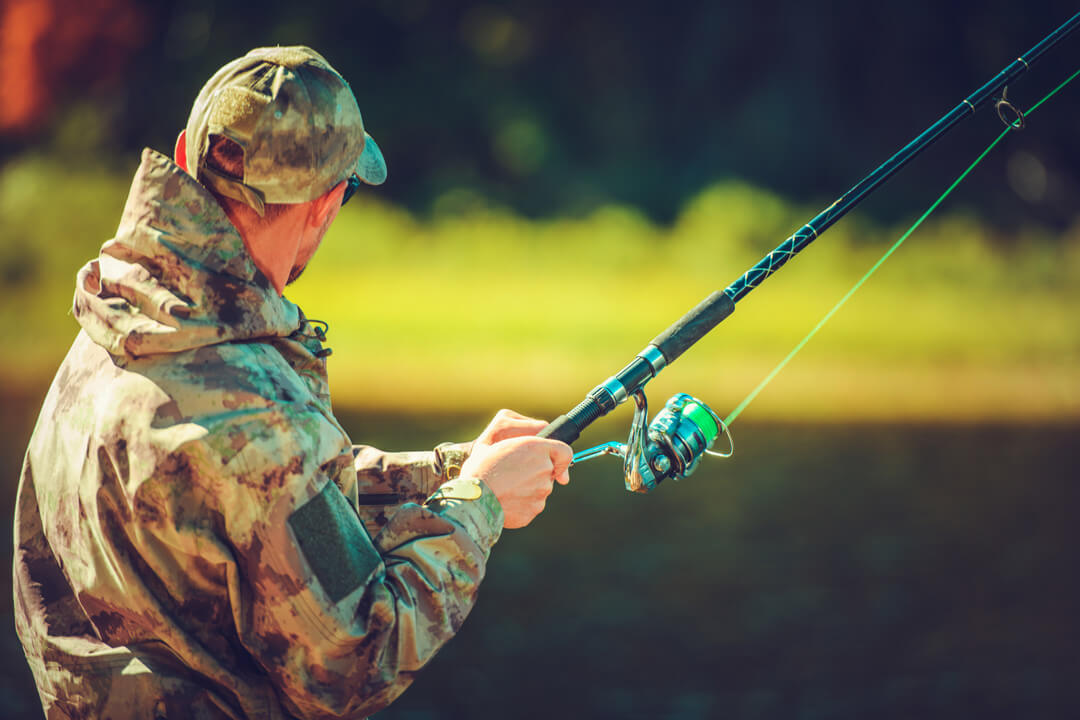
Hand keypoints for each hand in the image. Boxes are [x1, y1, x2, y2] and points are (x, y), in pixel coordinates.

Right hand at [462, 410, 571, 528]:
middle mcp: (544, 470)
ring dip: (528, 488)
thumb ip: (519, 439)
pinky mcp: (534, 510)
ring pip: (540, 489)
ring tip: (504, 487)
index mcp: (535, 448)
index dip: (561, 458)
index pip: (565, 451)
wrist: (473, 499)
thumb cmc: (480, 468)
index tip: (555, 464)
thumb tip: (539, 451)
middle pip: (549, 472)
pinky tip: (504, 499)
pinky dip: (521, 504)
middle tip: (512, 473)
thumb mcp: (493, 442)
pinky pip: (531, 505)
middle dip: (535, 472)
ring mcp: (541, 492)